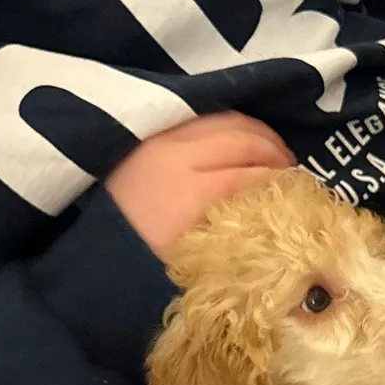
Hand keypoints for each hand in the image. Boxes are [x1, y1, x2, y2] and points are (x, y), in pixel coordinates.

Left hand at [106, 112, 294, 260]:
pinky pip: (202, 117)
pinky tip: (240, 143)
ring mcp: (161, 140)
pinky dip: (229, 125)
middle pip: (243, 138)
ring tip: (272, 154)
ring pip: (225, 119)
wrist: (85, 256)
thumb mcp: (192, 262)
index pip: (252, 174)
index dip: (281, 181)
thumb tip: (274, 223)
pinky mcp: (150, 136)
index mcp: (189, 195)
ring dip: (256, 133)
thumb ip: (233, 238)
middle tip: (292, 171)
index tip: (298, 193)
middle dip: (275, 151)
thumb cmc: (141, 266)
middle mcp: (176, 157)